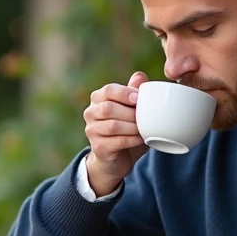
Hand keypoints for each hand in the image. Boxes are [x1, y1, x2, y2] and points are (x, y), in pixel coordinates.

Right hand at [83, 71, 149, 195]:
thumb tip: (140, 76)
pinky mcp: (98, 147)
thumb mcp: (132, 110)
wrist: (117, 159)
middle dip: (130, 112)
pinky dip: (132, 139)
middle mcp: (90, 113)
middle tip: (146, 116)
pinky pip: (117, 141)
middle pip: (108, 108)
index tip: (138, 98)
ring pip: (113, 125)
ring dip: (132, 126)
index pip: (108, 90)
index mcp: (98, 99)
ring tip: (144, 128)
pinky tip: (142, 139)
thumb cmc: (126, 129)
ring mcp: (91, 131)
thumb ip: (135, 93)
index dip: (124, 93)